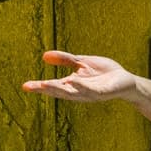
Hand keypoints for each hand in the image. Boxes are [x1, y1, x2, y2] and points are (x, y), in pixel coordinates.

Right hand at [22, 51, 136, 101]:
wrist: (125, 80)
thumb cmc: (104, 72)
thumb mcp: (82, 63)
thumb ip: (65, 59)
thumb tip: (44, 56)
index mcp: (73, 84)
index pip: (53, 85)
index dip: (40, 86)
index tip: (25, 86)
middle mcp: (79, 91)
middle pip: (59, 91)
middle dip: (45, 89)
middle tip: (30, 87)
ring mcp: (90, 93)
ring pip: (72, 93)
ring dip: (59, 90)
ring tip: (45, 85)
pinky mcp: (102, 92)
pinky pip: (90, 91)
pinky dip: (82, 87)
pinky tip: (74, 81)